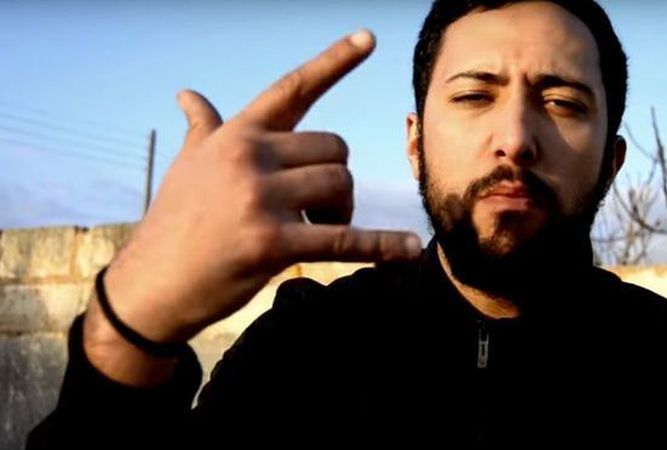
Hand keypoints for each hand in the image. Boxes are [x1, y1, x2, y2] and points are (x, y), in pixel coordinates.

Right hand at [98, 30, 420, 344]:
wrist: (149, 286)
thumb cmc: (174, 223)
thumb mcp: (187, 167)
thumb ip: (202, 128)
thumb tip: (188, 95)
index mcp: (236, 135)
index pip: (292, 88)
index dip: (334, 61)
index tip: (369, 37)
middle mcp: (249, 156)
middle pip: (335, 149)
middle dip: (336, 182)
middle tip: (317, 213)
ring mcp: (259, 198)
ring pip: (341, 185)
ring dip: (343, 212)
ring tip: (315, 232)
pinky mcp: (272, 244)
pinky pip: (345, 240)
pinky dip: (382, 247)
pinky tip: (409, 252)